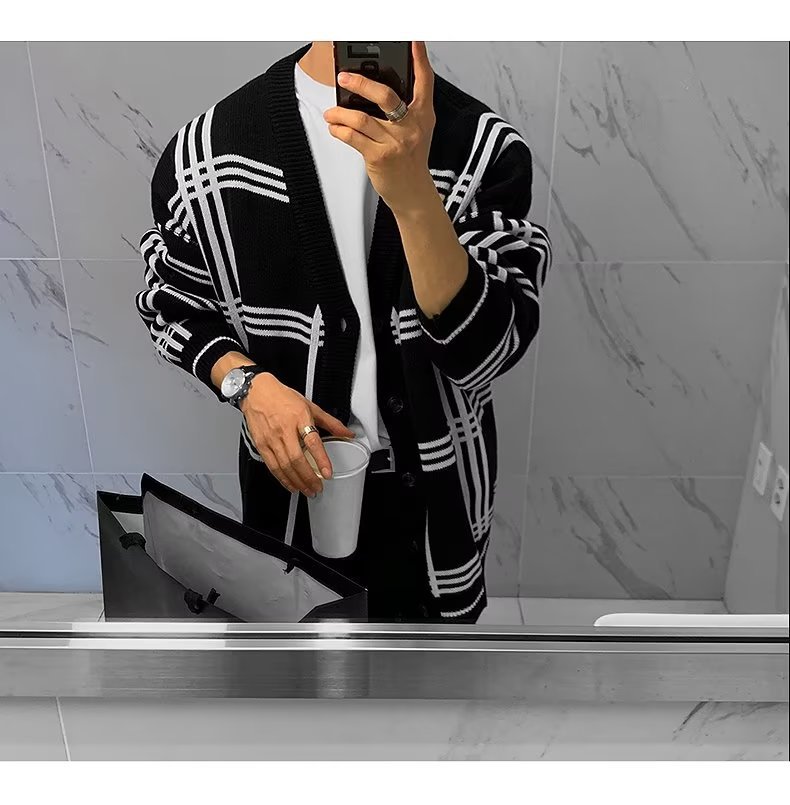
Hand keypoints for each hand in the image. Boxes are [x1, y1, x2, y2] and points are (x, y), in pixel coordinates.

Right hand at [240, 373, 354, 495]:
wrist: (257, 392)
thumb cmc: (283, 398)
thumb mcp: (310, 406)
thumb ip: (330, 422)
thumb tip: (347, 433)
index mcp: (300, 418)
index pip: (312, 442)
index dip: (321, 459)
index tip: (327, 472)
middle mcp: (285, 429)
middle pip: (297, 459)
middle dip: (308, 477)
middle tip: (317, 487)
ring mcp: (272, 438)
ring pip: (284, 465)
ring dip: (297, 481)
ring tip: (306, 489)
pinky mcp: (262, 445)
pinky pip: (272, 466)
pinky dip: (282, 478)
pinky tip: (291, 484)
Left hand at [323, 41, 436, 214]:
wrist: (413, 193)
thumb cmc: (411, 162)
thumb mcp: (417, 132)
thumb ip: (404, 112)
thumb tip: (372, 92)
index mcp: (423, 116)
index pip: (424, 82)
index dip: (420, 59)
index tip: (414, 40)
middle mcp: (410, 127)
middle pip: (385, 95)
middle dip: (361, 83)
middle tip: (344, 77)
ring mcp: (395, 142)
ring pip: (362, 118)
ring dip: (341, 112)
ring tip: (331, 112)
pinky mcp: (380, 157)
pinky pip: (353, 138)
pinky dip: (339, 131)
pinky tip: (335, 128)